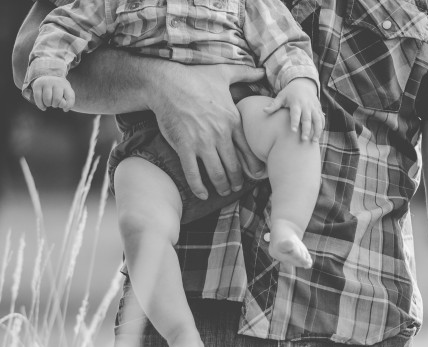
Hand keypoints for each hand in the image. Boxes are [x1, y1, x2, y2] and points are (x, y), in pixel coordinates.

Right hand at [30, 76, 74, 111]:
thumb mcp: (66, 94)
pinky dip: (41, 105)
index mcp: (66, 85)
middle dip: (56, 105)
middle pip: (57, 99)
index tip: (64, 107)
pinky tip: (43, 107)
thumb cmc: (59, 90)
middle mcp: (56, 82)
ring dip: (48, 105)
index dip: (67, 106)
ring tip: (49, 102)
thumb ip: (69, 102)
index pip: (70, 97)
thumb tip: (65, 109)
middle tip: (54, 103)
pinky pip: (38, 98)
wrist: (47, 78)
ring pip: (47, 99)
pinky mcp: (37, 85)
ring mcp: (46, 82)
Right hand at [149, 63, 264, 199]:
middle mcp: (220, 135)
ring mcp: (202, 142)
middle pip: (234, 166)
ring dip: (222, 186)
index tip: (255, 175)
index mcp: (232, 121)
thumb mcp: (223, 73)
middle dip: (237, 181)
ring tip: (223, 191)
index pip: (248, 150)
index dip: (252, 167)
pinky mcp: (184, 147)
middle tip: (236, 187)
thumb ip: (244, 74)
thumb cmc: (195, 78)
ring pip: (217, 173)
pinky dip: (199, 188)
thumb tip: (261, 70)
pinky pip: (193, 174)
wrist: (165, 83)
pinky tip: (203, 195)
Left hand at [263, 77, 324, 142]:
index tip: (293, 131)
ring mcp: (314, 107)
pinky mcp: (318, 109)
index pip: (295, 113)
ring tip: (314, 141)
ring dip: (317, 131)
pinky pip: (322, 119)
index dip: (295, 122)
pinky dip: (321, 127)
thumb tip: (264, 111)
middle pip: (307, 118)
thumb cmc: (289, 93)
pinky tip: (318, 136)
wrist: (303, 84)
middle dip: (307, 129)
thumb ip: (274, 105)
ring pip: (317, 120)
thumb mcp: (281, 96)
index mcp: (296, 102)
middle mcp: (306, 105)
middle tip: (304, 140)